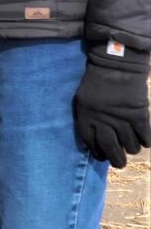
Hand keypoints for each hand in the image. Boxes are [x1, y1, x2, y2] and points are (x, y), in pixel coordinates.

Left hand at [74, 44, 150, 167]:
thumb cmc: (97, 81)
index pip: (91, 143)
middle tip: (119, 163)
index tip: (102, 156)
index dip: (98, 153)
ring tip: (131, 145)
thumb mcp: (84, 99)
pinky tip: (144, 139)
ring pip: (130, 147)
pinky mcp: (139, 116)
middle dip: (116, 160)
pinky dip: (146, 141)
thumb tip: (94, 140)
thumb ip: (88, 118)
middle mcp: (104, 121)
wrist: (116, 65)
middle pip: (111, 149)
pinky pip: (145, 138)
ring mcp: (122, 119)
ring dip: (131, 148)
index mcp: (87, 116)